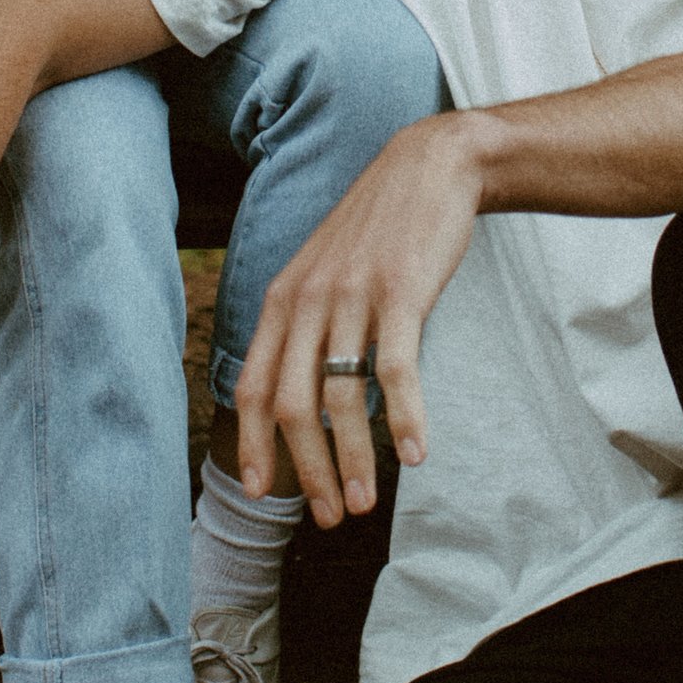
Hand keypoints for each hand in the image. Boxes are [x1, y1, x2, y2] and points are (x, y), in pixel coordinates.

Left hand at [235, 115, 484, 522]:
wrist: (429, 167)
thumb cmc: (378, 231)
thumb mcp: (323, 272)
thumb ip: (305, 325)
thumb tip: (300, 395)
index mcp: (282, 300)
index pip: (253, 386)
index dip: (254, 445)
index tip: (261, 492)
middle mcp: (307, 300)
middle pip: (292, 405)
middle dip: (307, 470)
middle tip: (328, 516)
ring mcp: (352, 296)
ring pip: (341, 396)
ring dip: (354, 459)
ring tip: (365, 502)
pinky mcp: (400, 293)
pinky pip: (396, 369)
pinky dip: (405, 418)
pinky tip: (418, 453)